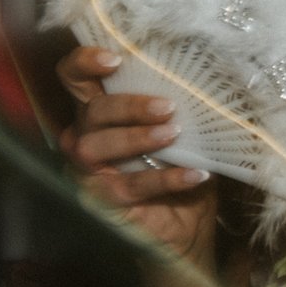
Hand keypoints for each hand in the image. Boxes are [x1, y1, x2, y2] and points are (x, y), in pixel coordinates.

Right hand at [55, 45, 219, 266]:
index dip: (84, 62)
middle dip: (128, 105)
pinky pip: (127, 187)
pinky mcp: (102, 202)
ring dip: (136, 138)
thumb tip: (211, 73)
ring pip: (94, 147)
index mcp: (101, 111)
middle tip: (167, 107)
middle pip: (91, 111)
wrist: (187, 227)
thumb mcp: (186, 129)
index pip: (74, 78)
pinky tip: (196, 175)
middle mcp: (85, 137)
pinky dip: (164, 179)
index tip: (115, 59)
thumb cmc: (182, 167)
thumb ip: (183, 102)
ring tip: (173, 134)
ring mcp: (88, 172)